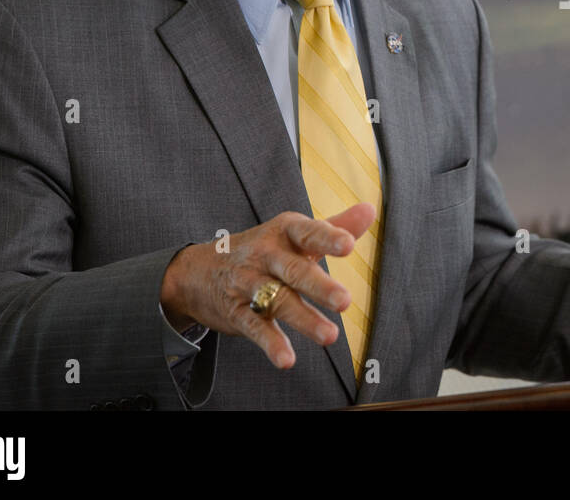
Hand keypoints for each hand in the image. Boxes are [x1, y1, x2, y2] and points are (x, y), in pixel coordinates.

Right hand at [160, 204, 375, 368]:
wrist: (198, 271)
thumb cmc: (262, 250)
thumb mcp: (293, 234)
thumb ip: (333, 226)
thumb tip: (371, 210)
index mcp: (284, 233)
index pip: (308, 233)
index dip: (328, 238)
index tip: (348, 245)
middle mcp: (266, 255)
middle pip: (294, 270)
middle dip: (319, 286)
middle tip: (345, 301)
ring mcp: (249, 284)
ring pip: (278, 301)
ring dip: (304, 319)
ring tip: (330, 337)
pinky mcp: (237, 312)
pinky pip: (255, 327)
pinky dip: (271, 343)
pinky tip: (287, 359)